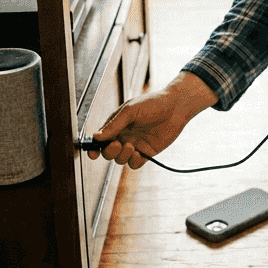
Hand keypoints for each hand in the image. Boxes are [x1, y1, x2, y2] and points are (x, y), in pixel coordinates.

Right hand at [89, 71, 216, 168]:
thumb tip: (96, 137)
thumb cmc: (152, 104)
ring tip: (131, 146)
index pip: (100, 139)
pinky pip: (134, 164)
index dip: (94, 147)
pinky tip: (139, 153)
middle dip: (109, 152)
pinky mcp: (147, 152)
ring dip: (122, 156)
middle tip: (117, 144)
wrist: (176, 107)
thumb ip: (114, 125)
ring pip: (120, 160)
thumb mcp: (130, 111)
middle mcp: (123, 136)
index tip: (92, 152)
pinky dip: (134, 161)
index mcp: (116, 125)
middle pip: (107, 152)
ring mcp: (135, 145)